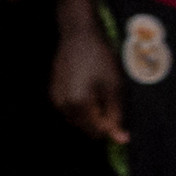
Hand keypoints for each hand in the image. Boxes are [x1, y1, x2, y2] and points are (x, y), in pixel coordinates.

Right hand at [50, 2, 126, 145]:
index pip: (97, 131)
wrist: (78, 34)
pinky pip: (69, 110)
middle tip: (109, 100)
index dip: (112, 127)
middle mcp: (63, 106)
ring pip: (77, 121)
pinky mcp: (53, 92)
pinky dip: (80, 107)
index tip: (119, 114)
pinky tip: (88, 90)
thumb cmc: (100, 58)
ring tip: (99, 93)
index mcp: (79, 105)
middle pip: (86, 129)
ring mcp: (56, 100)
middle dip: (100, 121)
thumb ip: (116, 116)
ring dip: (90, 115)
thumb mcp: (114, 87)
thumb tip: (121, 140)